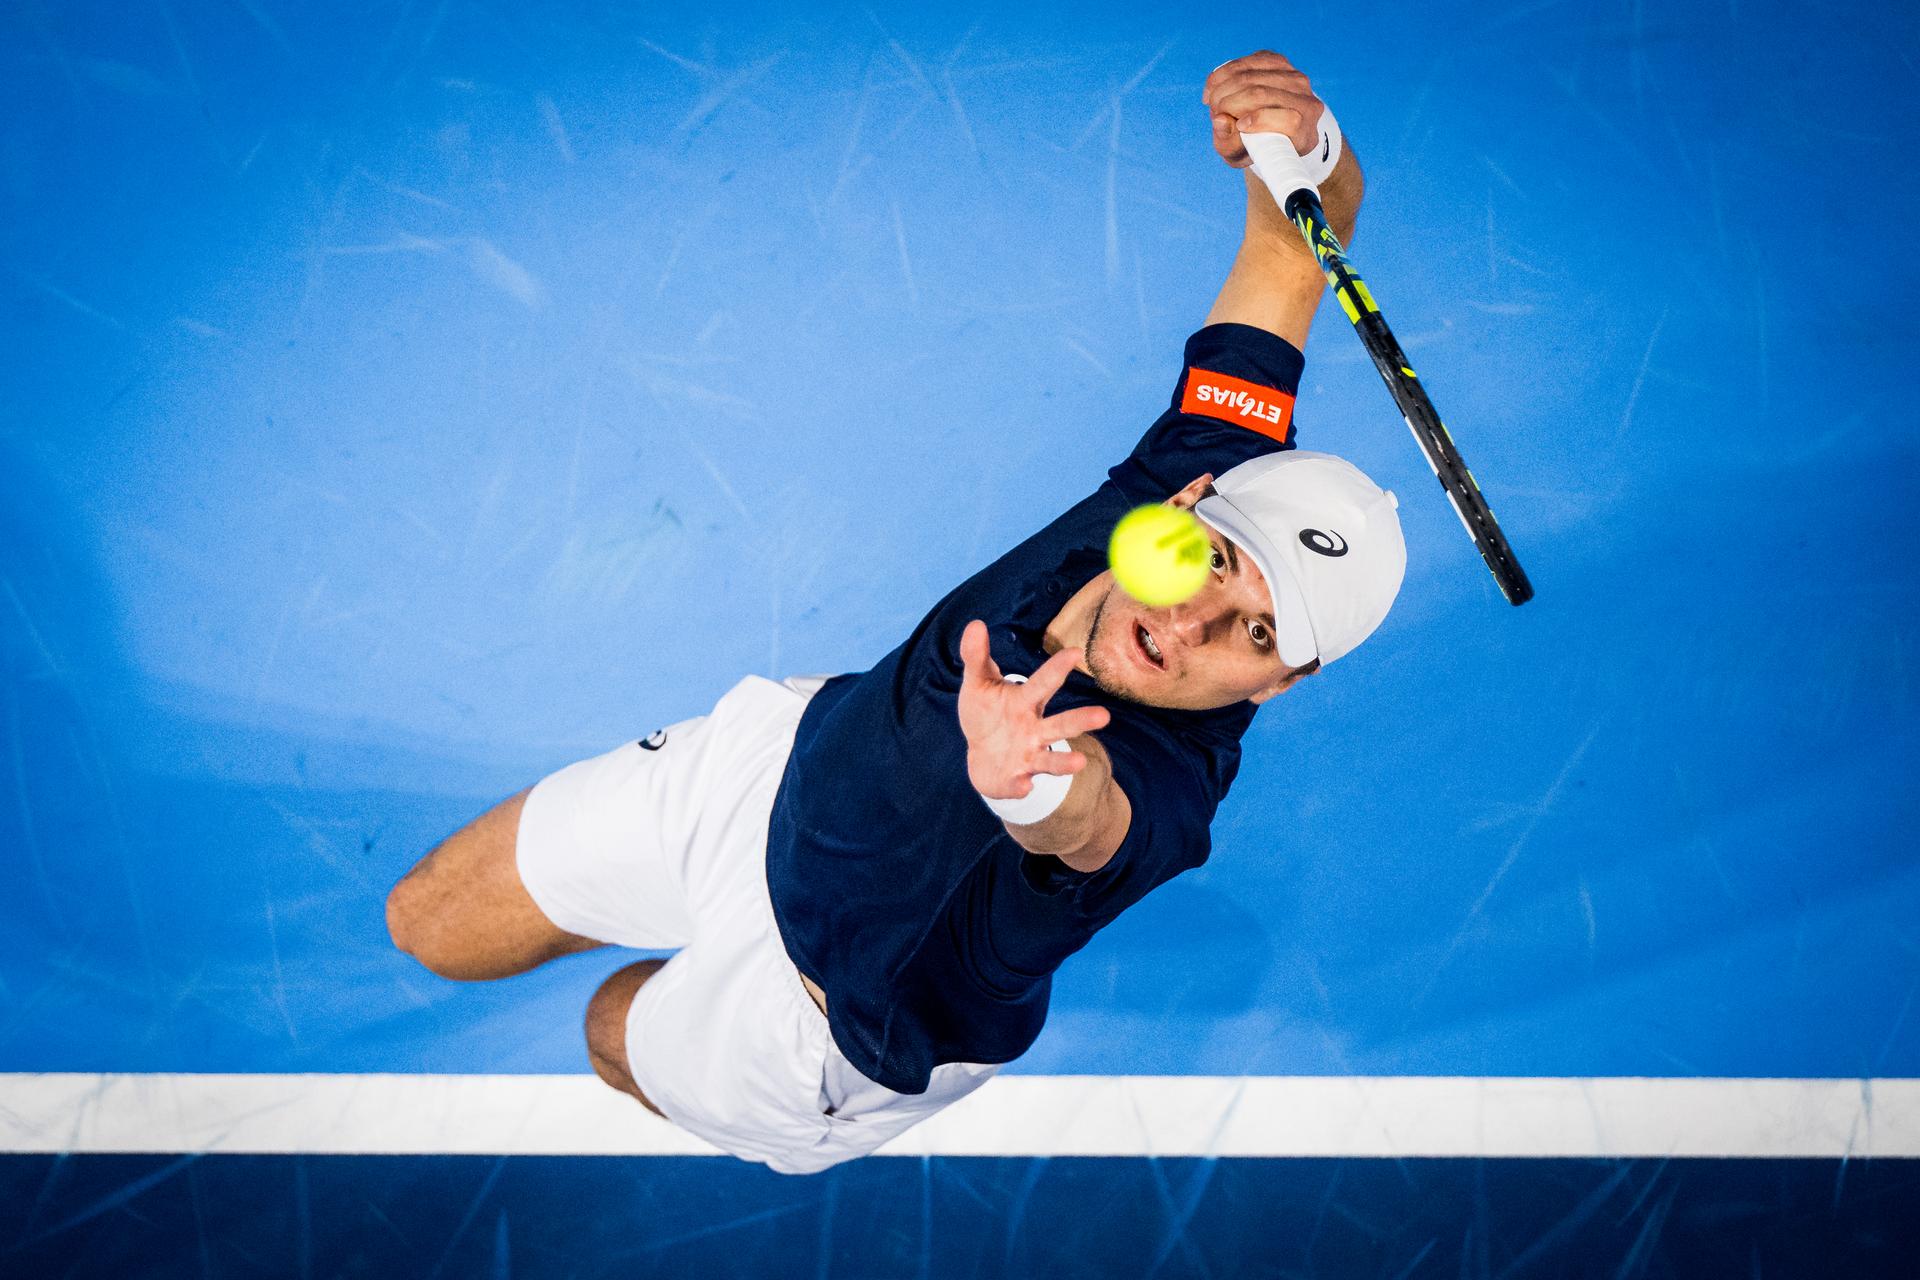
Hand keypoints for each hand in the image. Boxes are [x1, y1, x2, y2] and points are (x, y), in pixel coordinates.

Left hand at [957, 620, 1111, 801]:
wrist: (982, 758)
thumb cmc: (985, 714)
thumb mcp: (977, 684)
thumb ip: (976, 657)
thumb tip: (975, 623)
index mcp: (1025, 702)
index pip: (1044, 683)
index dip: (1058, 668)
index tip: (1075, 653)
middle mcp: (1034, 729)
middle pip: (1061, 725)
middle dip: (1081, 720)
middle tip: (1105, 716)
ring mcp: (1028, 757)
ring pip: (1051, 761)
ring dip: (1065, 762)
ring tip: (1080, 763)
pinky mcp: (1016, 779)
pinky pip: (1020, 784)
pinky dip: (1021, 786)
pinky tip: (1024, 786)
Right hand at [1204, 51, 1324, 168]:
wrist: (1269, 129)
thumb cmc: (1255, 148)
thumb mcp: (1240, 156)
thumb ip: (1230, 144)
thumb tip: (1220, 120)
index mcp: (1304, 132)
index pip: (1290, 121)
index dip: (1260, 121)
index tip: (1240, 126)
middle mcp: (1305, 101)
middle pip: (1261, 94)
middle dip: (1228, 103)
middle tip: (1215, 114)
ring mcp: (1293, 77)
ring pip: (1249, 76)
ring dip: (1221, 89)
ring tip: (1213, 103)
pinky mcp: (1278, 61)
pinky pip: (1245, 62)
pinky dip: (1222, 74)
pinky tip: (1213, 89)